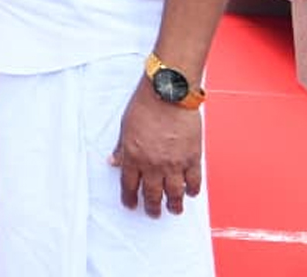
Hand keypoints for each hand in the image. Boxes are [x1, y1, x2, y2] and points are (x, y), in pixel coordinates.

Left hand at [110, 81, 203, 217]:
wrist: (169, 93)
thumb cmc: (145, 105)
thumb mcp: (125, 126)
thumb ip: (121, 147)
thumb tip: (113, 161)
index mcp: (133, 156)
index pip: (129, 186)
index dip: (129, 199)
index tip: (131, 205)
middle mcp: (152, 164)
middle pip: (151, 194)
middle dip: (152, 207)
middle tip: (154, 213)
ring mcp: (174, 163)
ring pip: (174, 193)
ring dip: (173, 205)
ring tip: (174, 210)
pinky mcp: (192, 157)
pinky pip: (193, 181)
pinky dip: (192, 190)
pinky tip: (190, 193)